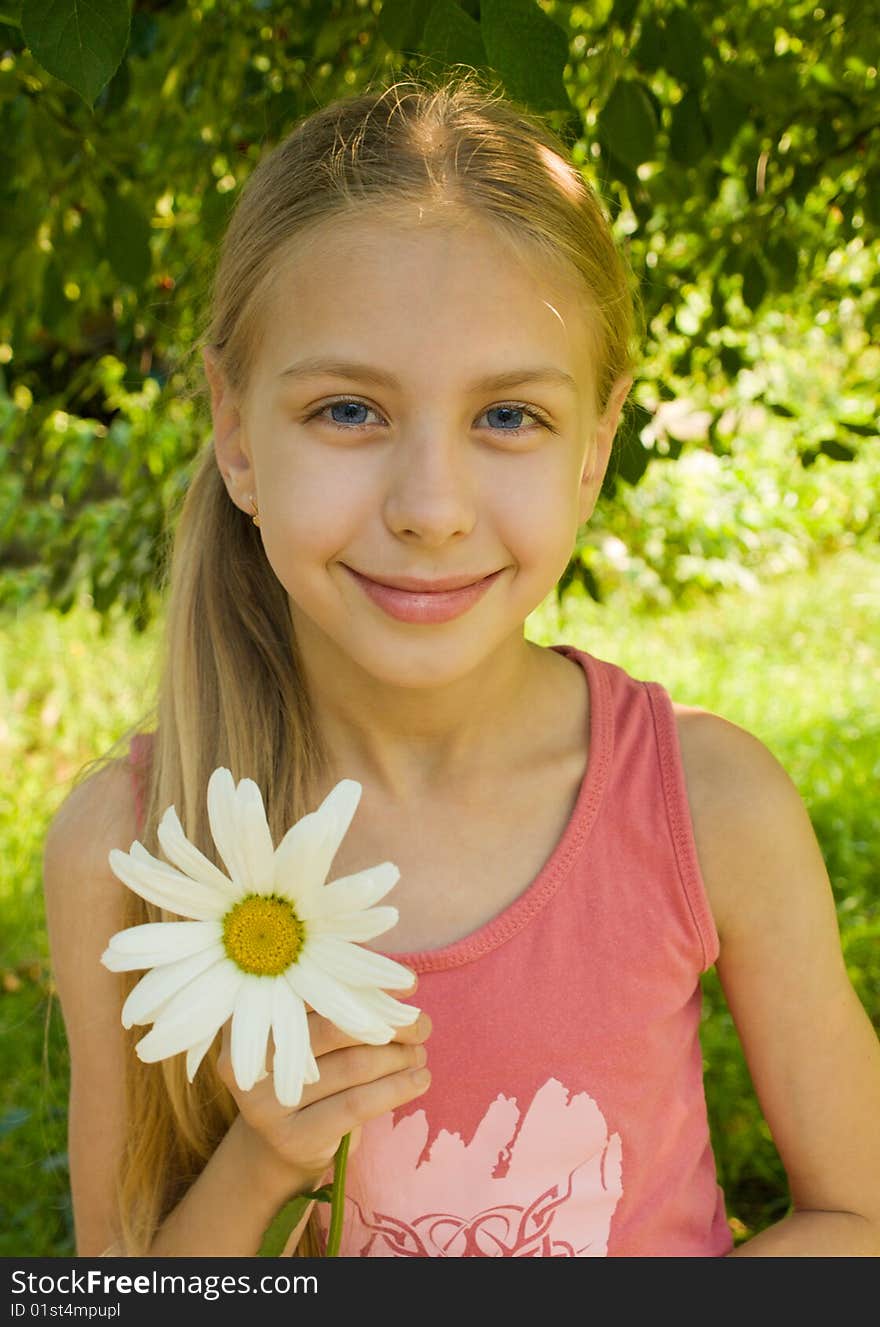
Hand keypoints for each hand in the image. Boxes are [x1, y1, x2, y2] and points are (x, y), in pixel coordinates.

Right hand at [216, 983, 431, 1191]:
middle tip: (420, 1025)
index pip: (315, 993)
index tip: (408, 986)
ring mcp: (267, 1103)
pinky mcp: (294, 1138)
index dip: (365, 987)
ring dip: (398, 1057)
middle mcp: (250, 1058)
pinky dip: (396, 1088)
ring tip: (419, 1053)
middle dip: (387, 1025)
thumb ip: (346, 1007)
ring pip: (352, 1066)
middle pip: (334, 1029)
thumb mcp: (314, 1034)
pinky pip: (357, 1105)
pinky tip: (419, 1080)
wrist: (280, 1145)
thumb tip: (406, 987)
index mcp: (252, 1018)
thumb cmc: (307, 1073)